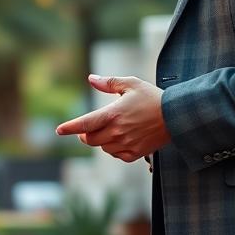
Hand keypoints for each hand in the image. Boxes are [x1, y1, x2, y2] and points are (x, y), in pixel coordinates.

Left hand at [55, 75, 171, 162]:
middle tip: (87, 128)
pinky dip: (113, 150)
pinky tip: (119, 140)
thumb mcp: (131, 84)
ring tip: (108, 130)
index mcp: (113, 114)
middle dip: (85, 134)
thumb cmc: (152, 97)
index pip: (85, 123)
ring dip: (100, 141)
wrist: (175, 116)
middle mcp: (118, 131)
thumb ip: (109, 83)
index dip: (70, 127)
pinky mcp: (136, 152)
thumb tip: (91, 79)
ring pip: (103, 148)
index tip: (59, 130)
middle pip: (90, 139)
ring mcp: (127, 143)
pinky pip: (117, 155)